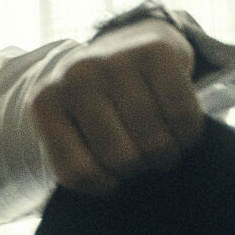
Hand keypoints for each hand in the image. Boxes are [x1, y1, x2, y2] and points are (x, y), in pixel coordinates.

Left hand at [30, 19, 203, 193]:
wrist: (129, 42)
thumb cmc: (102, 103)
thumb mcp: (75, 130)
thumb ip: (79, 162)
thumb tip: (114, 192)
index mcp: (46, 102)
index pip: (79, 173)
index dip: (105, 185)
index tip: (113, 174)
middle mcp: (76, 76)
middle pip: (121, 158)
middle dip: (139, 169)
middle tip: (143, 159)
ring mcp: (115, 60)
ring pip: (154, 139)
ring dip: (166, 155)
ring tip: (162, 148)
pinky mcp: (155, 52)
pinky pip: (181, 114)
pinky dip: (188, 133)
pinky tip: (179, 129)